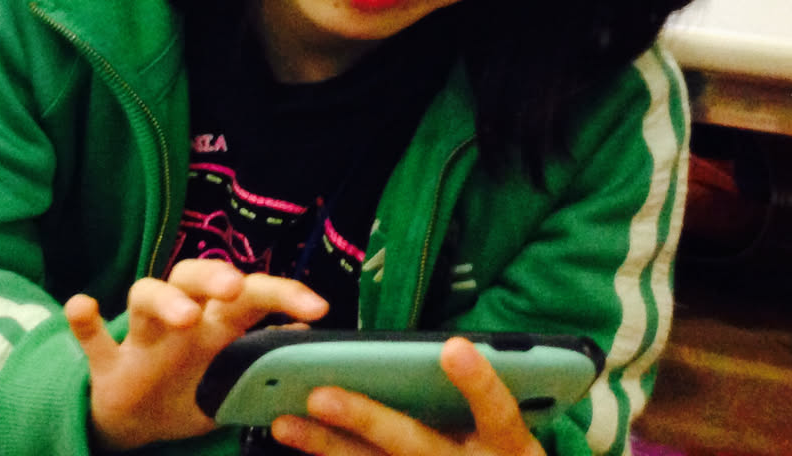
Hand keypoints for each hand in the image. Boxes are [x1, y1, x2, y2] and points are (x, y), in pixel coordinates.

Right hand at [66, 259, 329, 450]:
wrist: (138, 426)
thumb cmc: (191, 392)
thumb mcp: (233, 381)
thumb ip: (264, 360)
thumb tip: (309, 340)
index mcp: (214, 325)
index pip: (248, 294)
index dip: (282, 293)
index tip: (318, 307)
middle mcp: (178, 321)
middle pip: (191, 276)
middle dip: (215, 276)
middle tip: (235, 289)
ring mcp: (139, 339)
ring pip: (143, 296)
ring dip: (163, 299)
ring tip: (184, 317)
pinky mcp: (106, 364)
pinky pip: (90, 337)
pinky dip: (84, 321)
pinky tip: (84, 306)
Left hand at [267, 337, 543, 455]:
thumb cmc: (501, 452)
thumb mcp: (507, 429)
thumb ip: (480, 393)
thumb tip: (440, 347)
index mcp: (507, 446)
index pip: (498, 413)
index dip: (478, 384)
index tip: (453, 347)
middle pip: (416, 446)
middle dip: (366, 420)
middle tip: (320, 396)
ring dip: (327, 446)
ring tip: (283, 423)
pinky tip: (294, 442)